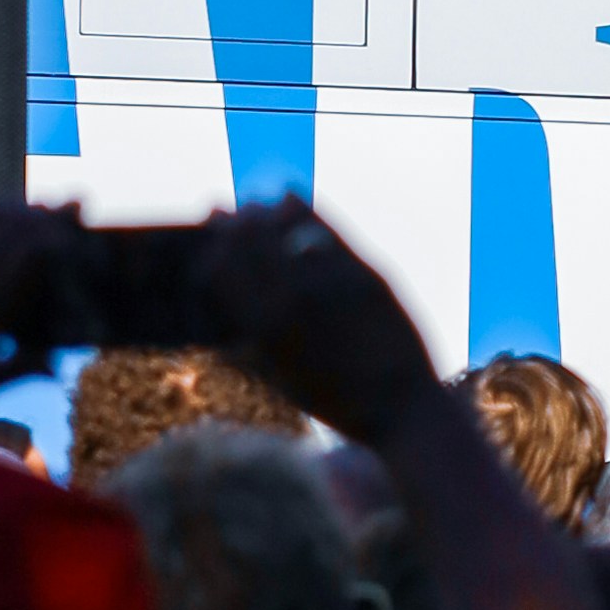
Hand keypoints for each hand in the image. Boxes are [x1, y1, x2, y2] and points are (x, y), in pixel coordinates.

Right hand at [199, 205, 443, 447]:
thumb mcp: (282, 386)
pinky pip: (326, 230)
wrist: (404, 409)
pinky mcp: (366, 274)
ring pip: (285, 230)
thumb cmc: (338, 404)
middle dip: (231, 223)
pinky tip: (290, 199)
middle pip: (249, 243)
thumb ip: (247, 355)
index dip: (209, 249)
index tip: (205, 238)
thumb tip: (216, 337)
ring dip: (263, 212)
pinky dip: (304, 210)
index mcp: (265, 331)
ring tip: (255, 206)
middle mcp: (294, 301)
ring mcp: (333, 284)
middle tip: (221, 210)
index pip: (222, 272)